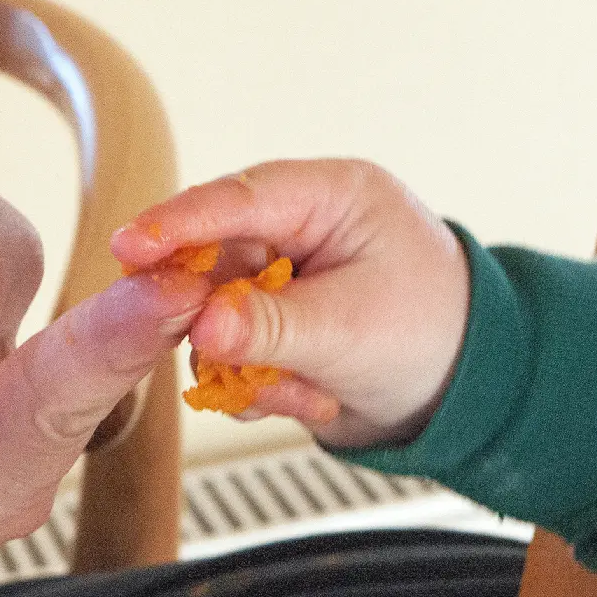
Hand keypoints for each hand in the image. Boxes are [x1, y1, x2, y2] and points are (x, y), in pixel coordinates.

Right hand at [111, 158, 469, 448]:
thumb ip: (272, 327)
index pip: (239, 199)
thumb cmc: (433, 336)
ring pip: (213, 315)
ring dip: (241, 365)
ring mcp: (279, 278)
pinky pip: (229, 352)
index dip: (178, 223)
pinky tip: (303, 399)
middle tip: (204, 347)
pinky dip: (254, 385)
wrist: (467, 395)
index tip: (128, 246)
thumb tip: (203, 324)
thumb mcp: (352, 331)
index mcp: (331, 197)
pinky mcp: (270, 324)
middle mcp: (297, 229)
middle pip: (211, 259)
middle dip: (210, 314)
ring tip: (298, 393)